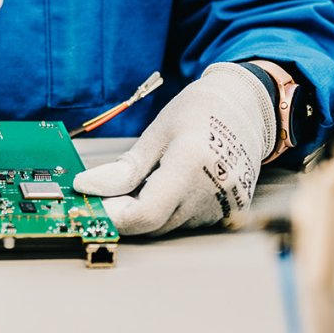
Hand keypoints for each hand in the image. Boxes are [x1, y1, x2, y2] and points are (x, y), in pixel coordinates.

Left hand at [73, 63, 274, 234]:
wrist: (245, 108)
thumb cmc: (199, 111)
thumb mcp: (156, 132)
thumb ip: (125, 167)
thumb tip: (88, 188)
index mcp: (191, 163)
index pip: (145, 214)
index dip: (114, 216)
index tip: (93, 205)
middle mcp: (212, 191)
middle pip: (154, 223)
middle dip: (126, 212)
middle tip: (111, 189)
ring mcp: (226, 205)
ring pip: (169, 225)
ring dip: (150, 210)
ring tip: (152, 176)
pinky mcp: (231, 212)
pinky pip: (188, 221)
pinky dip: (172, 208)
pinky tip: (174, 183)